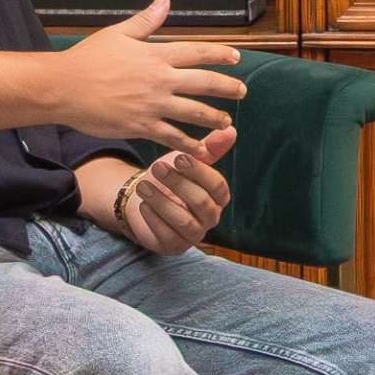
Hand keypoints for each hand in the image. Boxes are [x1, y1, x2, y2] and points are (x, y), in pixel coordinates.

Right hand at [54, 0, 248, 153]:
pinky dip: (189, 144)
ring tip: (226, 122)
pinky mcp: (141, 125)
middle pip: (204, 83)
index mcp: (155, 55)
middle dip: (227, 87)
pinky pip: (172, 137)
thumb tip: (164, 0)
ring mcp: (152, 104)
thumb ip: (146, 20)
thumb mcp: (118, 33)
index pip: (196, 52)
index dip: (220, 54)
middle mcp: (159, 79)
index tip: (237, 57)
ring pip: (193, 112)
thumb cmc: (87, 58)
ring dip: (214, 117)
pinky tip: (201, 149)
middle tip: (242, 92)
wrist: (63, 87)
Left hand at [92, 134, 234, 256]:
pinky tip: (143, 204)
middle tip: (157, 167)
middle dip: (178, 184)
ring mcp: (194, 235)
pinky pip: (167, 236)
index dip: (199, 172)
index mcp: (218, 197)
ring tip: (143, 186)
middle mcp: (210, 218)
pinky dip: (154, 220)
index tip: (179, 156)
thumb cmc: (171, 179)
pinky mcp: (174, 246)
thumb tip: (231, 128)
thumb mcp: (186, 162)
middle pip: (201, 203)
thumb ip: (208, 148)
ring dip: (163, 203)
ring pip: (184, 222)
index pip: (217, 186)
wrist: (145, 201)